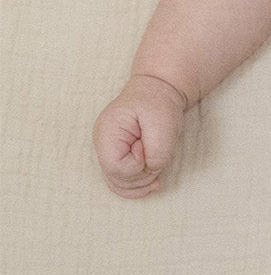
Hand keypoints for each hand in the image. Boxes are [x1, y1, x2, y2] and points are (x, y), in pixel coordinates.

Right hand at [92, 73, 187, 198]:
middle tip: (157, 157)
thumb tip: (151, 170)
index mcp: (107, 132)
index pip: (116, 167)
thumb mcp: (164, 123)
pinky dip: (138, 185)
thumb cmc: (159, 103)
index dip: (138, 165)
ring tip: (158, 172)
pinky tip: (153, 181)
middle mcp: (102, 144)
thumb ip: (158, 152)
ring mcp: (108, 152)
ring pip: (118, 185)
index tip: (148, 146)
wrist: (158, 89)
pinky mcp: (118, 157)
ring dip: (141, 184)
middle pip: (116, 180)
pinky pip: (122, 181)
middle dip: (142, 177)